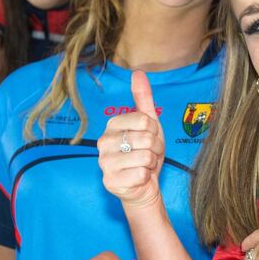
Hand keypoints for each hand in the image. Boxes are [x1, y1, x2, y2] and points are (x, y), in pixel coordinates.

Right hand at [98, 70, 164, 207]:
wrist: (143, 186)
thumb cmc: (146, 153)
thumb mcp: (149, 124)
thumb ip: (143, 98)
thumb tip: (138, 73)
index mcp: (112, 125)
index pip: (145, 120)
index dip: (155, 132)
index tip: (150, 138)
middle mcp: (103, 142)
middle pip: (146, 138)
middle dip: (155, 148)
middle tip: (149, 154)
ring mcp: (104, 163)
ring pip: (145, 156)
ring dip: (152, 163)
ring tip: (144, 165)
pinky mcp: (110, 182)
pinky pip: (141, 174)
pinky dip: (146, 177)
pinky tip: (139, 178)